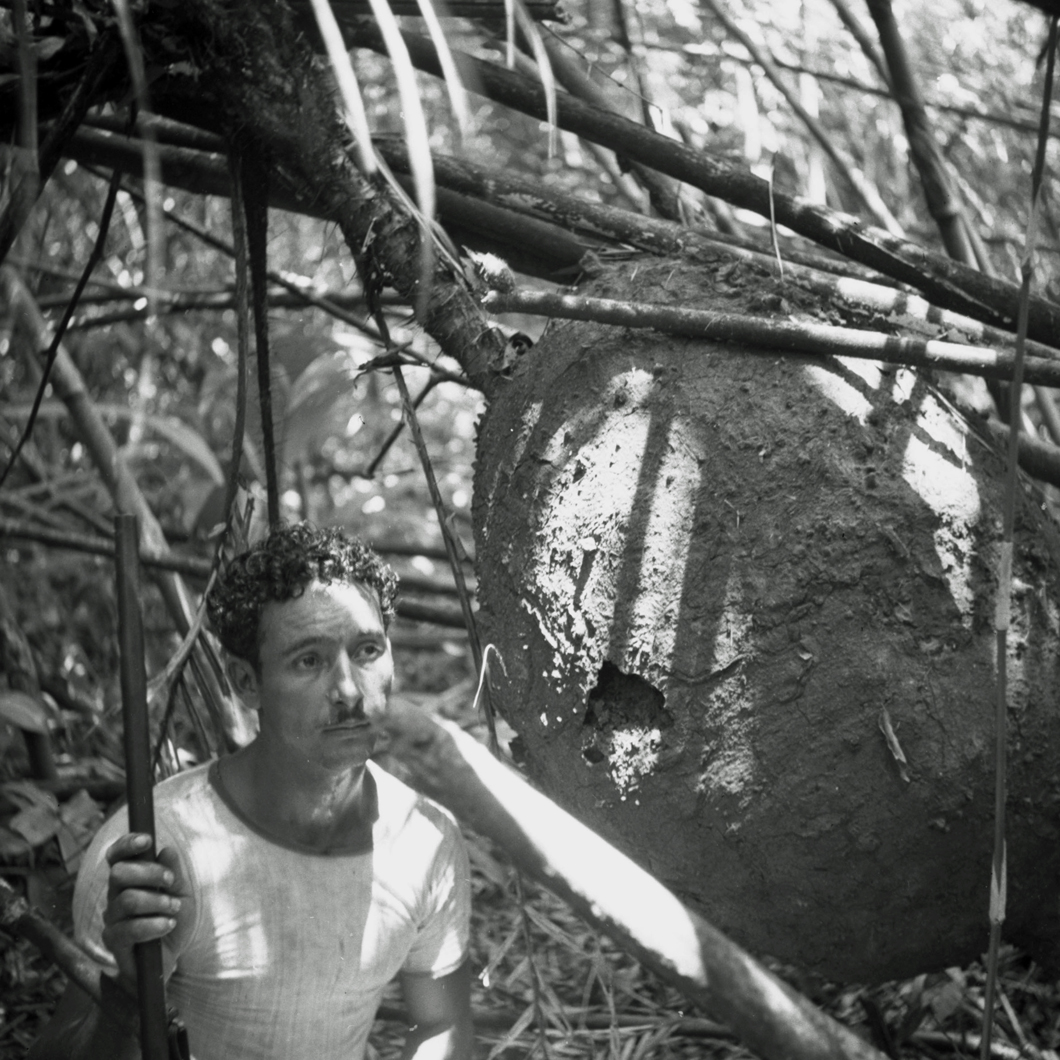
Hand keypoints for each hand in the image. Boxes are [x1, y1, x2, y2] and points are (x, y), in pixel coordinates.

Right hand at [100, 833, 183, 988]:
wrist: (171, 957)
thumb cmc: (172, 919)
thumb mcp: (181, 893)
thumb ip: (173, 873)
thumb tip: (167, 850)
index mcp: (129, 879)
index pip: (116, 856)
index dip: (126, 844)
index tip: (146, 839)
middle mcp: (115, 896)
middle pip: (118, 873)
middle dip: (149, 873)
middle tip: (170, 882)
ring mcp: (112, 919)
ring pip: (126, 900)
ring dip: (157, 902)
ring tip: (174, 909)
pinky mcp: (113, 942)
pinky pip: (129, 929)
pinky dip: (154, 925)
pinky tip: (168, 925)